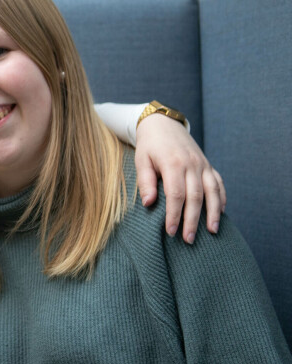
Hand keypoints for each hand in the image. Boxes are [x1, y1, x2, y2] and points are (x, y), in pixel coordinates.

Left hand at [135, 114, 225, 243]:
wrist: (163, 124)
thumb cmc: (149, 146)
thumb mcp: (141, 160)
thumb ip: (146, 181)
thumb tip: (148, 203)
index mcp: (173, 164)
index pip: (176, 195)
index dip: (174, 215)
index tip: (171, 232)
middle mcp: (192, 165)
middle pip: (195, 197)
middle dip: (192, 220)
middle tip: (188, 239)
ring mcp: (203, 165)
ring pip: (212, 191)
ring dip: (213, 213)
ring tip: (212, 232)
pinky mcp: (208, 165)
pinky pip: (219, 183)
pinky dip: (221, 198)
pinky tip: (220, 213)